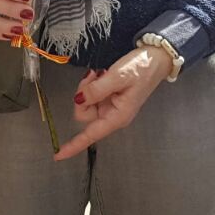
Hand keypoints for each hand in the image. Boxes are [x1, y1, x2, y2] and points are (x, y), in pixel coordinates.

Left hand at [54, 45, 173, 160]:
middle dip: (83, 94)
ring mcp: (110, 106)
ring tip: (101, 73)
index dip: (74, 145)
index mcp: (117, 117)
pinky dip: (92, 84)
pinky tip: (102, 74)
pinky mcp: (109, 97)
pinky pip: (91, 95)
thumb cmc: (142, 69)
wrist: (155, 59)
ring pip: (85, 103)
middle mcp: (112, 115)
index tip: (58, 155)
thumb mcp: (118, 76)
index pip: (91, 135)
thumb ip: (97, 89)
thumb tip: (79, 99)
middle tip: (93, 76)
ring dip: (87, 87)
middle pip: (84, 113)